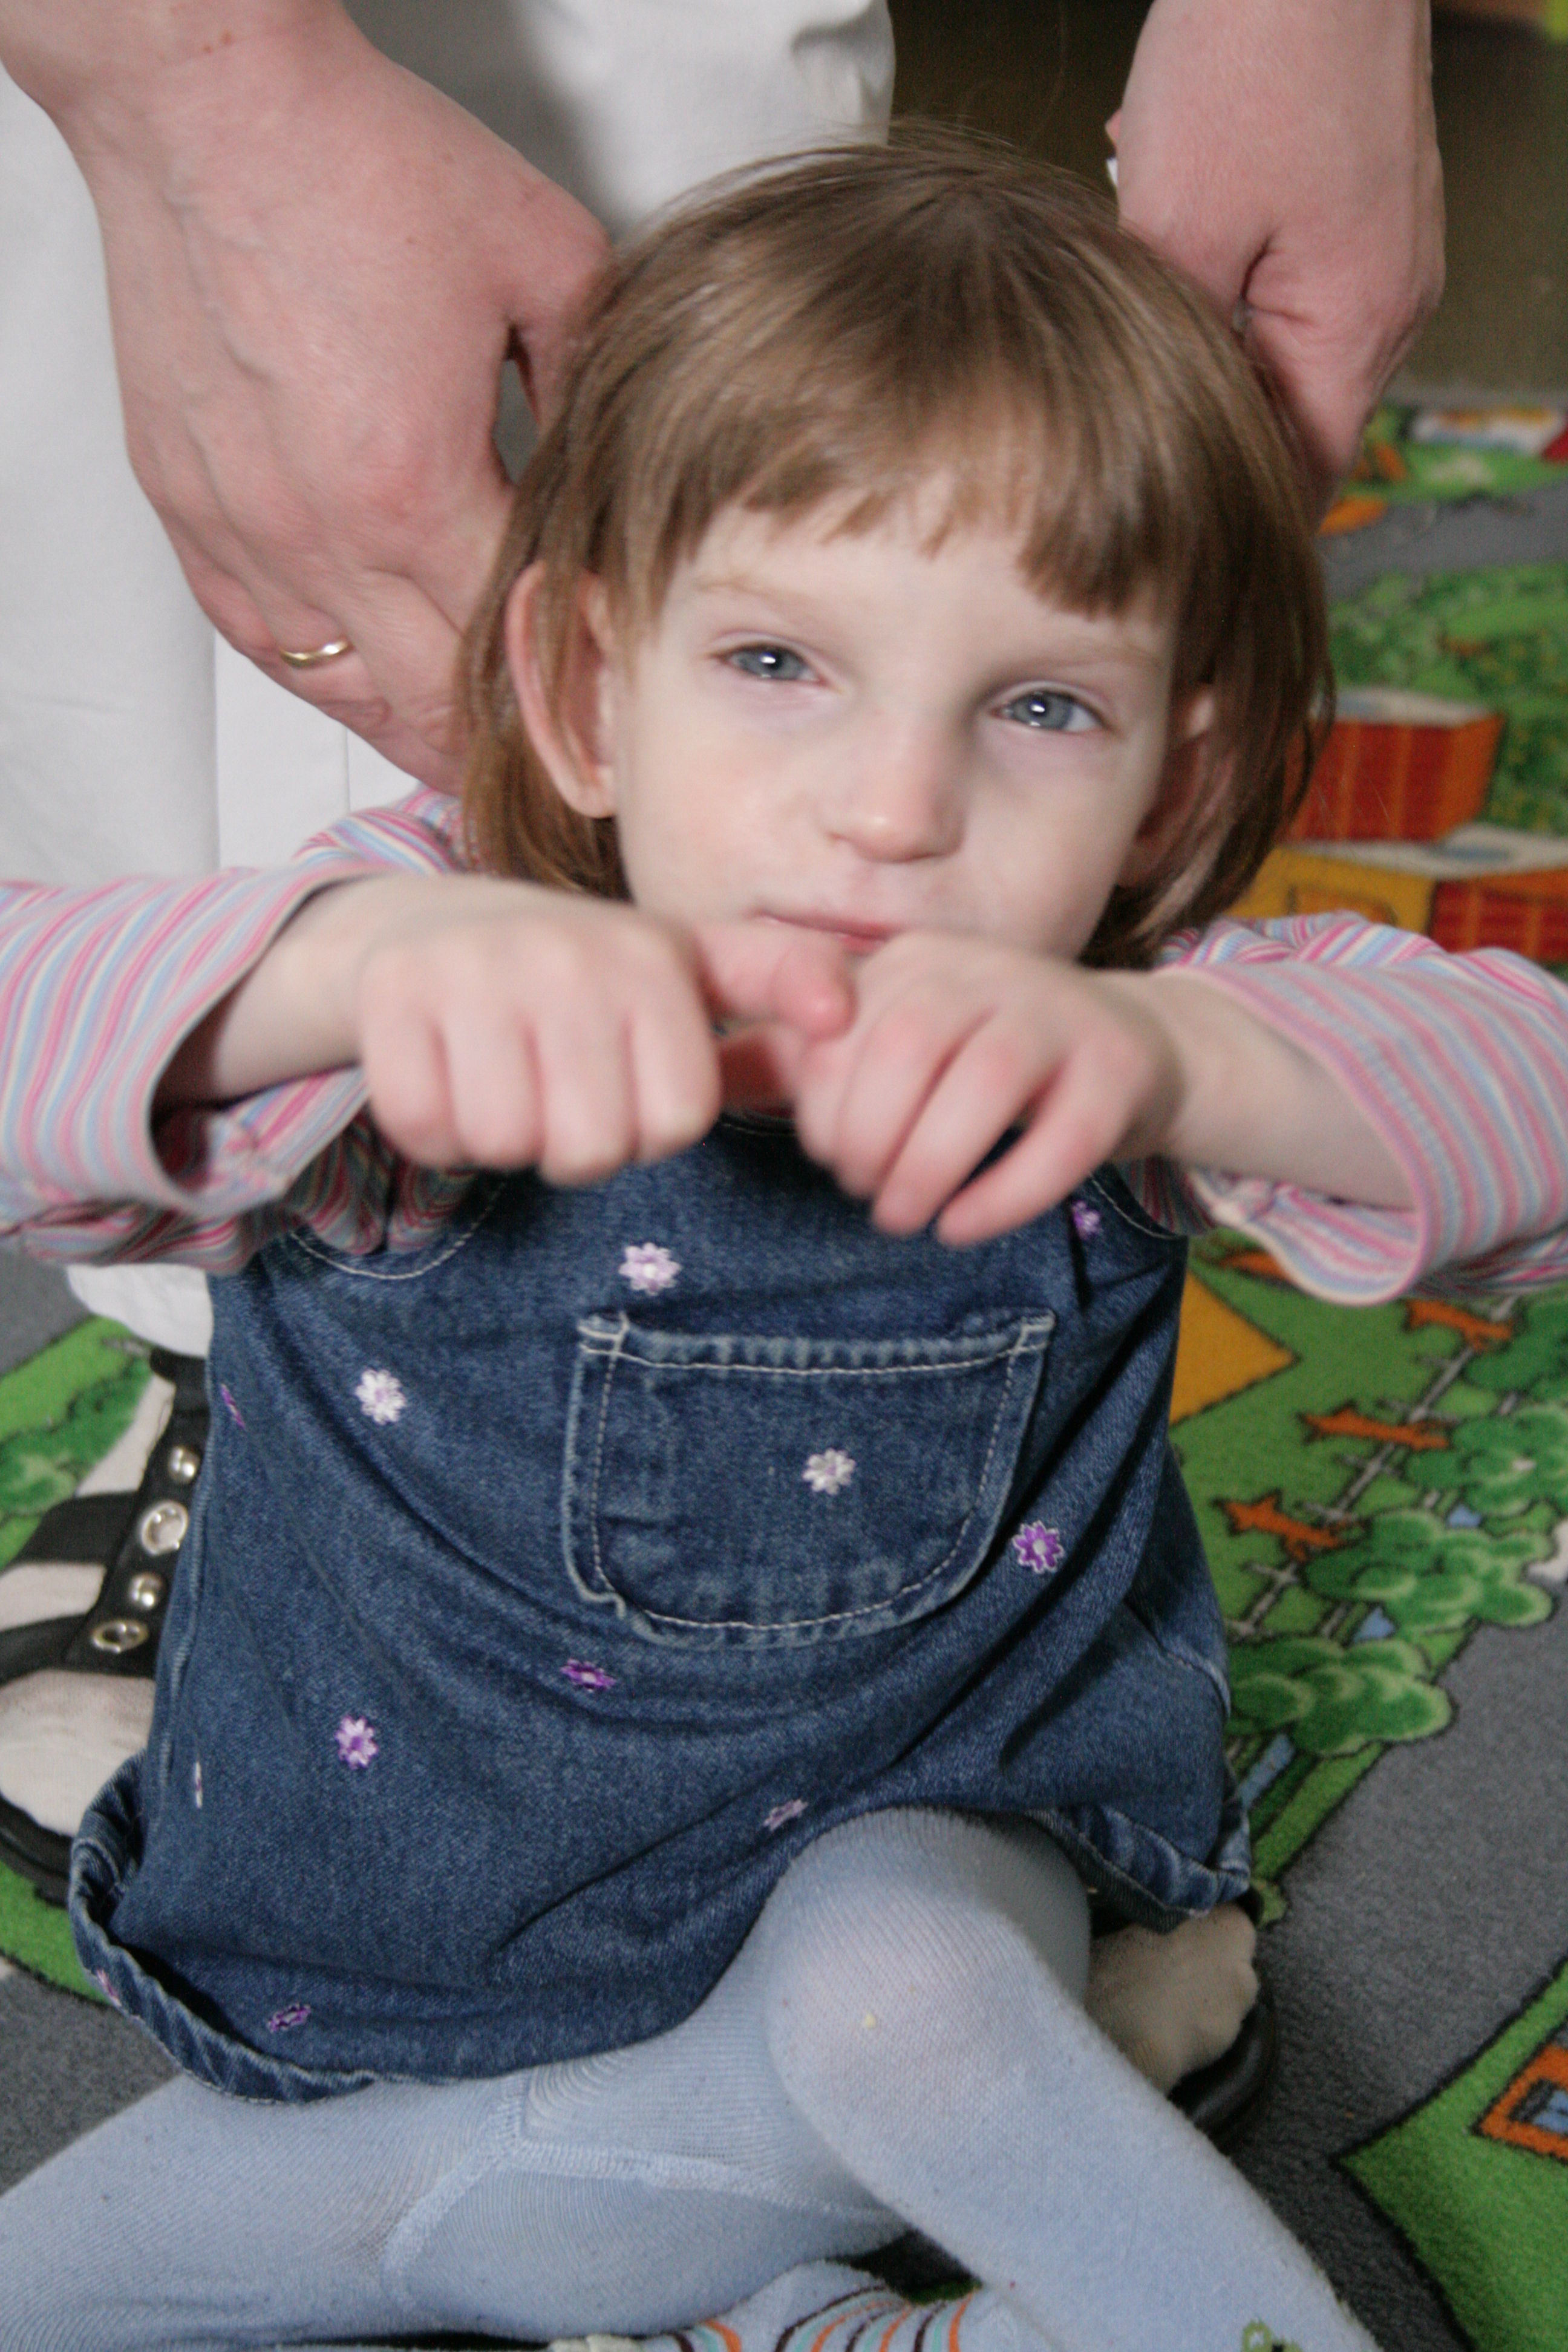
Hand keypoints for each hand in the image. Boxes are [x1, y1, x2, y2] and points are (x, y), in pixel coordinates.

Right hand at [6, 0, 607, 787]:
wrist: (208, 103)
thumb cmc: (355, 164)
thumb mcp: (543, 262)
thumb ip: (588, 385)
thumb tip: (605, 467)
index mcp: (414, 486)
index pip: (510, 648)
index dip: (565, 699)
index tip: (603, 734)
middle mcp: (317, 532)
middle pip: (426, 703)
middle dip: (494, 754)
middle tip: (544, 789)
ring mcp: (243, 529)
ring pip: (339, 692)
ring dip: (407, 735)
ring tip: (462, 766)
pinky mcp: (189, 508)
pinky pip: (259, 639)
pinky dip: (321, 676)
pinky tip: (360, 688)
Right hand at [164, 876, 853, 1180]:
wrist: (436, 927)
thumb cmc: (587, 975)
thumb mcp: (692, 966)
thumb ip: (777, 980)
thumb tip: (843, 1008)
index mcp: (651, 958)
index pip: (673, 1124)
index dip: (646, 1129)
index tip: (623, 1083)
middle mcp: (566, 954)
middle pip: (589, 1148)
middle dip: (573, 1144)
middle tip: (556, 1090)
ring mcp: (474, 969)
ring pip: (505, 1142)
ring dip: (502, 1137)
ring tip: (504, 1079)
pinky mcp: (392, 993)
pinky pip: (426, 1127)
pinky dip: (434, 1129)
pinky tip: (447, 1078)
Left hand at [775, 933, 1183, 1245]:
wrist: (1132, 1051)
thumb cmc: (984, 1059)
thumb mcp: (893, 1043)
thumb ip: (800, 1062)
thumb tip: (699, 1082)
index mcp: (917, 962)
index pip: (843, 1030)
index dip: (822, 1109)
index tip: (831, 1157)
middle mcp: (987, 972)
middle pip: (907, 1050)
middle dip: (870, 1139)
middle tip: (869, 1195)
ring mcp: (1060, 1015)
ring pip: (983, 1086)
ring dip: (928, 1169)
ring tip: (906, 1218)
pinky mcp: (1118, 1071)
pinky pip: (1062, 1137)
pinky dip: (1002, 1196)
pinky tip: (961, 1227)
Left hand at [1111, 0, 1443, 507]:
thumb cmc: (1254, 53)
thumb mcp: (1179, 224)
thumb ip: (1175, 348)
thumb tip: (1148, 427)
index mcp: (1359, 326)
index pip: (1305, 479)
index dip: (1235, 519)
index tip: (1165, 550)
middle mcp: (1390, 299)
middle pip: (1295, 417)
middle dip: (1209, 422)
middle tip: (1121, 436)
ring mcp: (1385, 248)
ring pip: (1281, 344)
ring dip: (1209, 339)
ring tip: (1143, 303)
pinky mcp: (1362, 201)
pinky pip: (1288, 278)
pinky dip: (1224, 274)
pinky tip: (1170, 226)